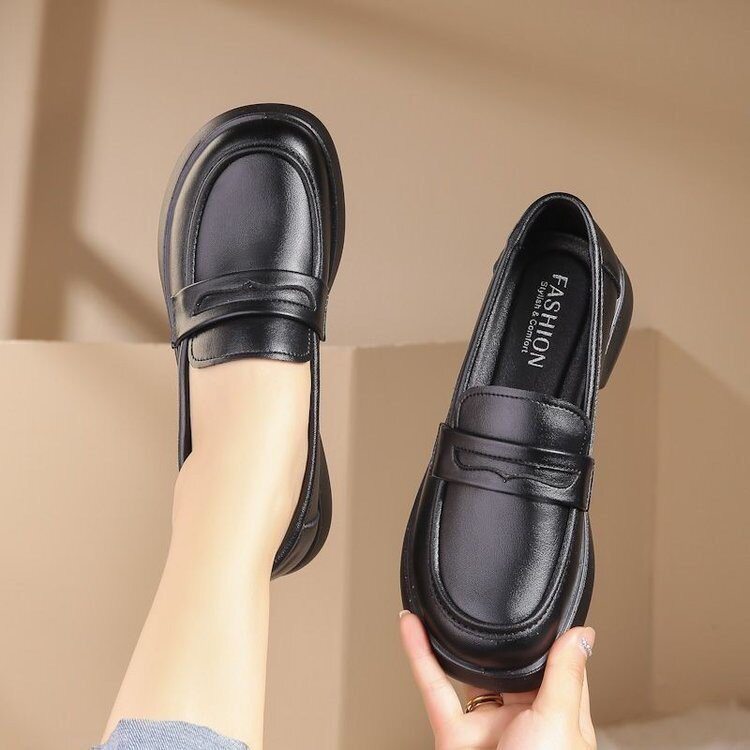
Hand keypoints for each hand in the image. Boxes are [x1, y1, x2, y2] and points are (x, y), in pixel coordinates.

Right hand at [399, 612, 596, 749]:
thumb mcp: (559, 723)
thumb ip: (566, 676)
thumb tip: (584, 633)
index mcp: (558, 717)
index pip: (558, 667)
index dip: (550, 638)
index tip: (544, 605)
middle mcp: (523, 720)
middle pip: (508, 668)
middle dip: (498, 640)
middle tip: (489, 598)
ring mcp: (487, 727)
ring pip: (466, 674)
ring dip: (454, 642)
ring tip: (450, 606)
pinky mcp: (453, 736)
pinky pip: (433, 688)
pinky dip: (420, 656)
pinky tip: (411, 628)